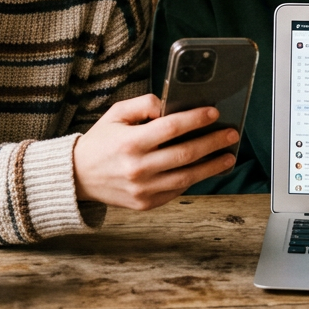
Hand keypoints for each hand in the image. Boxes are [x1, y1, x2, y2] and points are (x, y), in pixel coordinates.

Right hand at [73, 94, 236, 209]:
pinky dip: (194, 180)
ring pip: (186, 177)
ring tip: (228, 156)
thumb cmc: (100, 141)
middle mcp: (138, 168)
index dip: (196, 119)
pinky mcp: (146, 204)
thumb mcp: (116, 114)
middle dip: (212, 142)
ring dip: (211, 166)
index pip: (171, 127)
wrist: (78, 176)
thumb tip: (169, 105)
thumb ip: (143, 104)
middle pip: (185, 154)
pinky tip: (205, 169)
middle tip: (231, 134)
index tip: (214, 113)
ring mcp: (143, 189)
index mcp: (130, 142)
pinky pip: (177, 191)